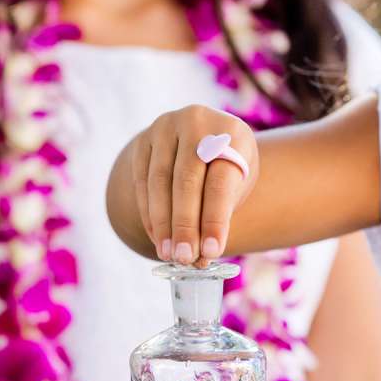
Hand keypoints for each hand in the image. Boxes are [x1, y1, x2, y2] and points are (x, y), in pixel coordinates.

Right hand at [132, 105, 258, 264]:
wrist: (203, 135)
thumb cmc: (226, 167)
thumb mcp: (238, 181)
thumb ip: (222, 213)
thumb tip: (202, 255)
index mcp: (231, 132)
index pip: (220, 181)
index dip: (215, 219)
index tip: (211, 252)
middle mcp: (196, 122)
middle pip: (187, 180)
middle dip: (184, 224)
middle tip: (184, 258)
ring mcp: (165, 127)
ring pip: (159, 182)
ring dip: (162, 222)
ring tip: (168, 254)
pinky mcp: (143, 139)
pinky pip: (142, 181)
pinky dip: (148, 213)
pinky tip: (157, 237)